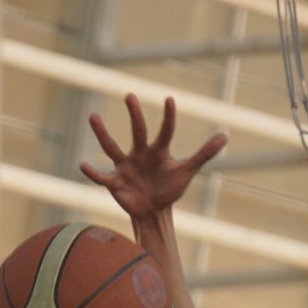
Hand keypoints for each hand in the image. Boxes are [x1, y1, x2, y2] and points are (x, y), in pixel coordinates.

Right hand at [81, 93, 227, 220]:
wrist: (153, 211)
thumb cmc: (170, 189)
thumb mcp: (187, 171)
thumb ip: (204, 153)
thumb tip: (225, 136)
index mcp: (158, 150)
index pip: (165, 130)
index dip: (168, 117)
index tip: (169, 99)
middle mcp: (140, 153)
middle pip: (137, 131)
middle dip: (134, 114)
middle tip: (130, 95)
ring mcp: (125, 166)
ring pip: (112, 148)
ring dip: (102, 134)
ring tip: (93, 117)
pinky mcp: (115, 183)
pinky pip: (101, 177)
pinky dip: (92, 173)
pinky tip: (82, 165)